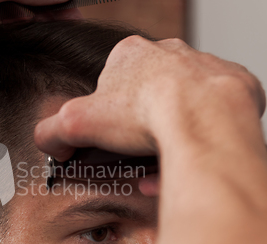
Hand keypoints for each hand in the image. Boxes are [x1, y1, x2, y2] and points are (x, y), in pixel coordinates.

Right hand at [34, 36, 265, 161]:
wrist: (204, 116)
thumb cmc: (145, 111)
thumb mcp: (79, 123)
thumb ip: (52, 131)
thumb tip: (46, 143)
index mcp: (129, 54)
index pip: (112, 80)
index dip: (109, 112)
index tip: (111, 134)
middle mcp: (168, 52)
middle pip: (148, 90)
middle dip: (142, 119)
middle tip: (139, 146)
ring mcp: (203, 66)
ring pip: (182, 100)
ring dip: (171, 127)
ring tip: (164, 156)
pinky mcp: (232, 84)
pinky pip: (212, 109)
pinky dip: (201, 129)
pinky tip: (191, 151)